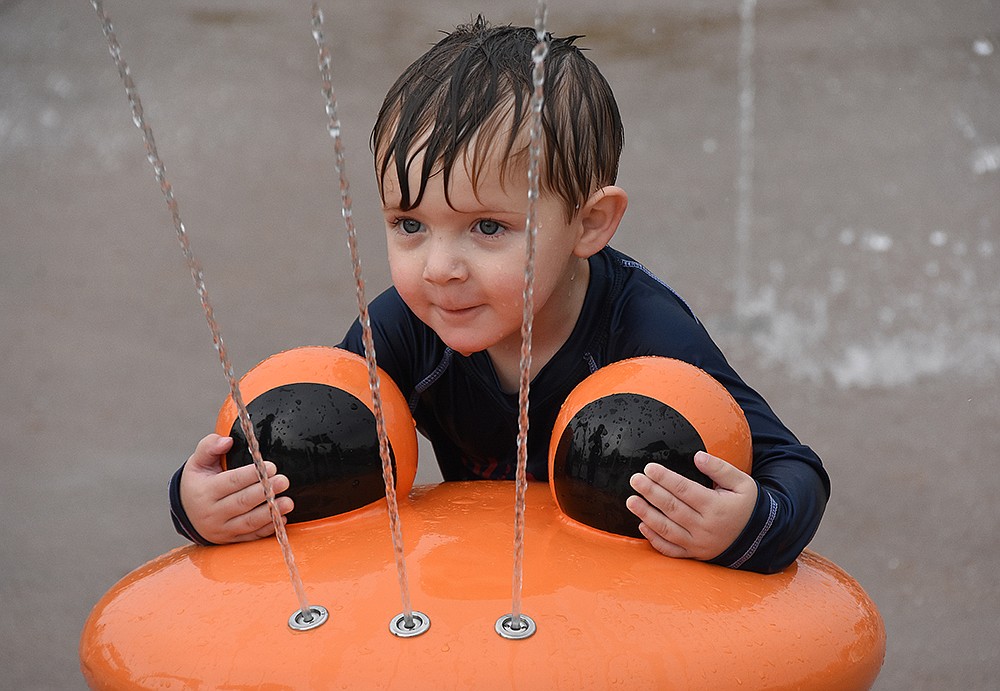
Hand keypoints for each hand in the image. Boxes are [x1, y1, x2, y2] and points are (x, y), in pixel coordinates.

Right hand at [179, 433, 293, 543]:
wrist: (187, 513)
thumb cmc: (198, 482)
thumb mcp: (197, 463)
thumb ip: (209, 447)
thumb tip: (227, 441)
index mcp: (205, 491)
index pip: (231, 482)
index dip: (251, 475)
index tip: (271, 466)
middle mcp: (212, 512)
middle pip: (242, 502)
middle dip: (265, 492)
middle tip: (284, 481)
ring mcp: (222, 529)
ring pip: (248, 522)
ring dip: (270, 512)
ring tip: (288, 502)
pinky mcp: (230, 540)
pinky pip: (251, 536)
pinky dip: (267, 529)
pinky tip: (281, 518)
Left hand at [626, 451, 756, 560]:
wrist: (759, 537)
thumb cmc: (747, 505)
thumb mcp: (742, 482)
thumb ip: (720, 468)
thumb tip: (697, 456)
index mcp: (716, 507)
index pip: (684, 490)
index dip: (665, 478)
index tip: (649, 468)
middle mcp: (705, 527)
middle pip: (672, 508)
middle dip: (651, 493)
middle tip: (635, 480)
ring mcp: (698, 544)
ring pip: (667, 530)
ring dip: (646, 515)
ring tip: (631, 501)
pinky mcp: (694, 554)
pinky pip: (670, 550)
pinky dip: (654, 540)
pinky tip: (642, 526)